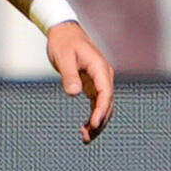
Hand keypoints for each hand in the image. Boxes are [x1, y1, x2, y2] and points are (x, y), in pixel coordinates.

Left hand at [49, 21, 115, 142]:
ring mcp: (100, 80)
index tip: (94, 123)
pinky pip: (97, 104)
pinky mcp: (93, 84)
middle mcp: (104, 75)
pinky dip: (93, 116)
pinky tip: (85, 129)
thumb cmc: (63, 42)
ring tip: (86, 138)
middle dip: (100, 121)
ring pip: (104, 105)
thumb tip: (74, 94)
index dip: (101, 109)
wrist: (64, 31)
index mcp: (100, 67)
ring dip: (97, 122)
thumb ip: (69, 75)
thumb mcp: (64, 57)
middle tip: (87, 137)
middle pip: (107, 102)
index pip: (105, 92)